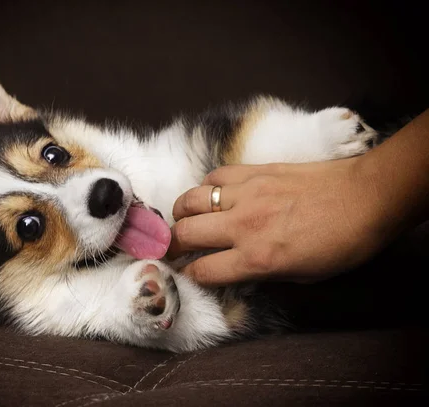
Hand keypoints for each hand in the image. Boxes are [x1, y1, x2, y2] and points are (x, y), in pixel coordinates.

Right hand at [167, 157, 384, 285]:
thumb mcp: (302, 276)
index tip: (181, 274)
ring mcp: (245, 194)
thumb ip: (262, 273)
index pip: (203, 270)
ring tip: (184, 220)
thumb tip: (236, 269)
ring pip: (190, 200)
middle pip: (185, 234)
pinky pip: (214, 177)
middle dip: (172, 246)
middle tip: (172, 249)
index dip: (185, 276)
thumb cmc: (340, 244)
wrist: (366, 198)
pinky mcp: (253, 171)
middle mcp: (243, 225)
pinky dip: (206, 188)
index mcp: (257, 258)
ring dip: (181, 214)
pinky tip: (212, 195)